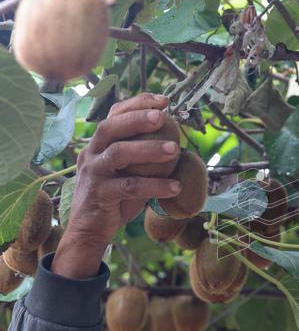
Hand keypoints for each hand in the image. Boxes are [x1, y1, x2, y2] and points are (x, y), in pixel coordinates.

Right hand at [52, 94, 181, 278]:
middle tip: (163, 117)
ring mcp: (93, 173)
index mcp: (99, 143)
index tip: (164, 100)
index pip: (114, 114)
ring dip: (148, 149)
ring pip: (118, 153)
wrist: (90, 230)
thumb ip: (142, 156)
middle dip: (138, 118)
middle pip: (110, 127)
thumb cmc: (114, 197)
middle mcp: (91, 153)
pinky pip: (129, 186)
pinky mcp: (100, 194)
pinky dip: (154, 185)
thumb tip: (176, 142)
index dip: (138, 103)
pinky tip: (175, 187)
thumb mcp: (127, 171)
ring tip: (175, 150)